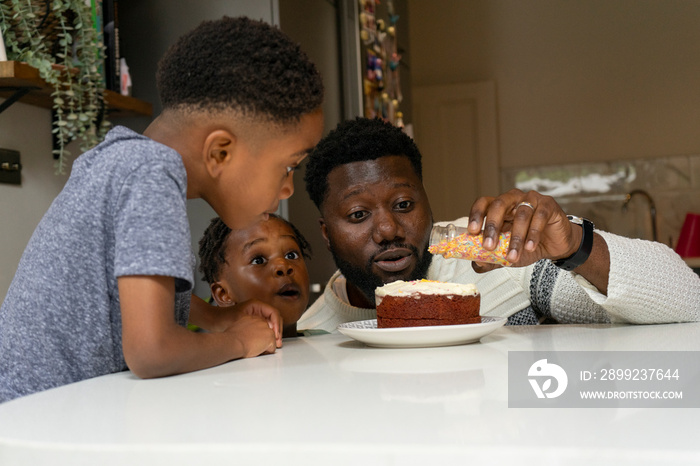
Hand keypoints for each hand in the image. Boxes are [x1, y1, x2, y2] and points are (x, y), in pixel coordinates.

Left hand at [222, 299, 282, 348]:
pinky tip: (268, 343)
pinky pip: (266, 328)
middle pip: (275, 318)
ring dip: (274, 333)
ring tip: (275, 344)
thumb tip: (270, 334)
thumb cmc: (224, 319)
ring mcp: (257, 315)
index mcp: (257, 304)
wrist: (213, 321)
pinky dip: (268, 335)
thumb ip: (256, 326)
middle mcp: (259, 309)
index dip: (277, 324)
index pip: (274, 313)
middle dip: (277, 330)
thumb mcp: (242, 321)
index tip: (276, 335)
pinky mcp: (254, 322)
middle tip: (278, 341)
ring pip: (271, 324)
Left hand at [466, 189, 581, 268]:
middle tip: (488, 246)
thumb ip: (491, 259)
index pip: (484, 203)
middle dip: (492, 226)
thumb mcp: (507, 254)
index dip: (476, 215)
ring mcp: (531, 200)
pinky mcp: (548, 205)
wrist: (554, 247)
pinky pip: (539, 217)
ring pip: (521, 214)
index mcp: (499, 207)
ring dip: (516, 238)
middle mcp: (513, 199)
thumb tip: (476, 265)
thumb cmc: (527, 245)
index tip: (472, 231)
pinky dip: (533, 234)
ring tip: (513, 256)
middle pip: (499, 205)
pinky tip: (530, 247)